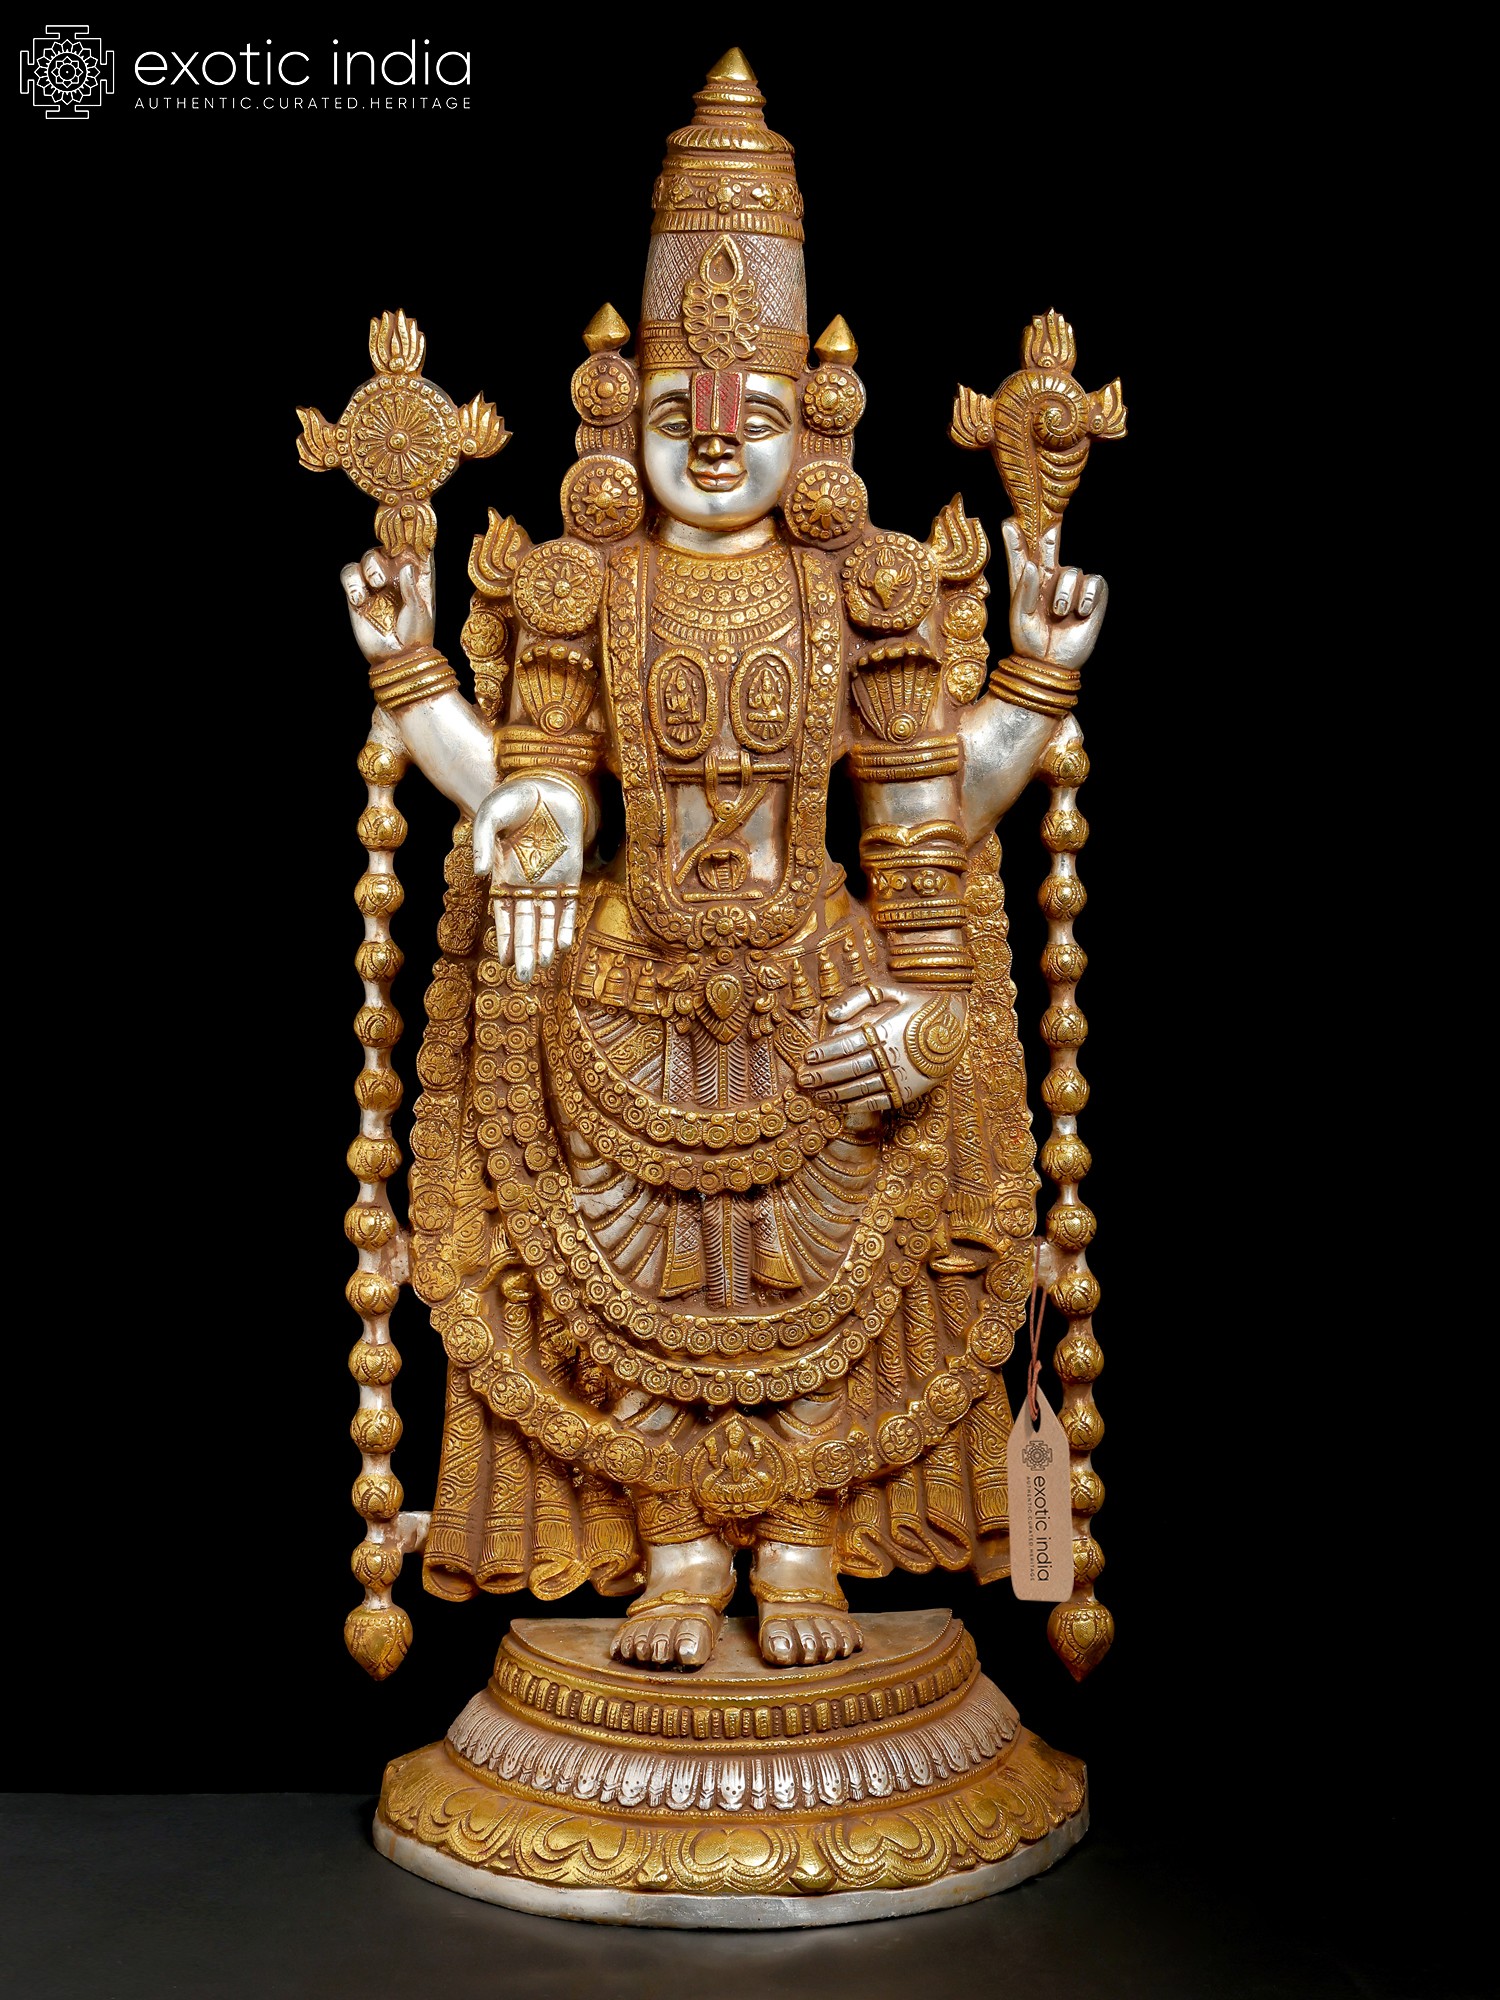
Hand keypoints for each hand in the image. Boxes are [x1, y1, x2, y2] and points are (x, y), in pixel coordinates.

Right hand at [340, 547, 435, 664]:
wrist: (396, 658)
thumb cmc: (415, 636)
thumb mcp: (419, 610)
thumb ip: (410, 586)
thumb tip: (404, 565)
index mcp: (416, 578)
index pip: (414, 551)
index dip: (412, 538)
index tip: (410, 527)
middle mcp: (395, 577)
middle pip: (387, 548)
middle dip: (387, 549)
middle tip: (394, 555)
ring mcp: (376, 586)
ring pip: (367, 558)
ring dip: (370, 565)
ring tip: (376, 584)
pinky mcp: (358, 596)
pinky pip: (349, 575)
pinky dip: (352, 582)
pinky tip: (360, 599)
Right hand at [472, 774, 590, 982]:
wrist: (546, 785)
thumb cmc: (513, 800)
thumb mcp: (490, 816)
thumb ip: (481, 843)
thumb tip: (479, 874)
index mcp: (502, 877)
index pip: (502, 915)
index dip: (504, 938)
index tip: (505, 962)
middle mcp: (525, 886)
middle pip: (525, 925)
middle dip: (525, 951)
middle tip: (525, 977)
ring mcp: (549, 883)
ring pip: (547, 921)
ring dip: (546, 944)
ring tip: (544, 967)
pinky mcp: (570, 876)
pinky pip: (568, 906)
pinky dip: (566, 925)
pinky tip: (563, 946)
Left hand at [798, 984, 968, 1118]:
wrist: (957, 1027)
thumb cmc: (918, 1005)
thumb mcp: (891, 992)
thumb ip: (859, 998)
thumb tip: (830, 1015)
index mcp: (887, 1031)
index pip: (848, 1045)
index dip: (825, 1052)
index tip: (807, 1056)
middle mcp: (893, 1056)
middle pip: (850, 1068)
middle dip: (823, 1075)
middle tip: (803, 1079)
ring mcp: (901, 1077)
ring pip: (861, 1088)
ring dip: (835, 1092)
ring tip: (816, 1093)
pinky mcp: (907, 1092)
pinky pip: (877, 1102)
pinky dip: (856, 1105)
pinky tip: (839, 1105)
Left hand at [1000, 519, 1106, 671]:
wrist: (1049, 664)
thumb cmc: (1029, 643)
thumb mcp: (1020, 617)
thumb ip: (1024, 591)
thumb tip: (1033, 565)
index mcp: (1027, 584)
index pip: (1021, 557)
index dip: (1016, 541)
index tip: (1008, 523)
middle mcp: (1048, 581)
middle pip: (1050, 549)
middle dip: (1051, 534)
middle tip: (1049, 521)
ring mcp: (1070, 588)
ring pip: (1073, 571)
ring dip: (1066, 592)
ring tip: (1059, 613)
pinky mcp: (1091, 597)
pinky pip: (1094, 582)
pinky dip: (1087, 596)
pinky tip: (1080, 612)